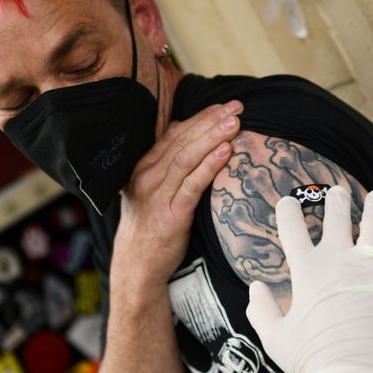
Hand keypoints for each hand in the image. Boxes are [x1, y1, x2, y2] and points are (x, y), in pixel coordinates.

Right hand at [112, 100, 242, 297]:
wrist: (136, 266)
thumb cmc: (149, 228)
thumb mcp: (151, 191)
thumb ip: (166, 164)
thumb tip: (184, 130)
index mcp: (144, 168)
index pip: (174, 134)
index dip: (201, 117)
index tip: (224, 106)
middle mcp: (148, 176)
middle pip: (183, 140)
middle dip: (211, 120)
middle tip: (236, 106)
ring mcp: (157, 195)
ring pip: (187, 157)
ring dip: (213, 137)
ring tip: (235, 122)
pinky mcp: (170, 215)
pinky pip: (192, 185)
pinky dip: (209, 165)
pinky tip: (226, 151)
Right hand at [247, 188, 372, 372]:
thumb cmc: (312, 361)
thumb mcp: (274, 338)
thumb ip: (261, 310)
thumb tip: (254, 287)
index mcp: (306, 272)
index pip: (291, 228)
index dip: (288, 210)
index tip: (288, 201)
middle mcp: (337, 262)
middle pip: (336, 218)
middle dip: (335, 200)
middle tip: (337, 192)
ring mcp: (370, 270)